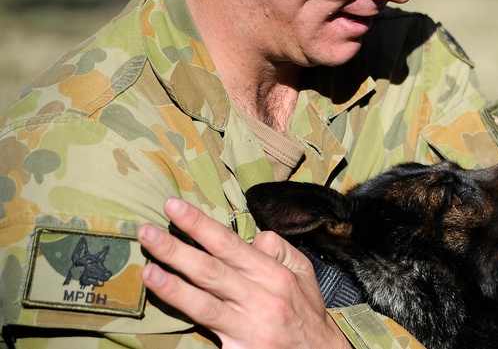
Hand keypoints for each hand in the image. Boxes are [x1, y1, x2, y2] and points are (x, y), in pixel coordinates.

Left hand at [138, 197, 348, 347]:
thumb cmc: (306, 311)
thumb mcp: (303, 272)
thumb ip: (278, 249)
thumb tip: (250, 236)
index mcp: (273, 274)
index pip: (229, 243)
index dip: (199, 225)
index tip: (173, 207)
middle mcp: (260, 297)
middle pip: (210, 270)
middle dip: (175, 249)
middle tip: (146, 232)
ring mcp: (248, 327)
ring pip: (203, 304)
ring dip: (172, 286)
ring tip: (146, 271)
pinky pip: (208, 334)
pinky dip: (186, 323)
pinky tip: (166, 313)